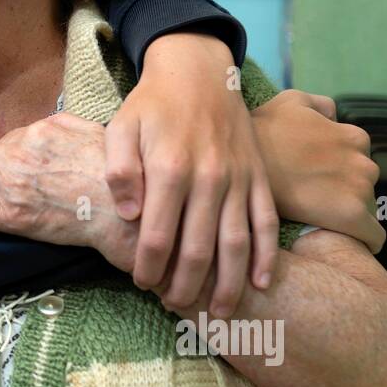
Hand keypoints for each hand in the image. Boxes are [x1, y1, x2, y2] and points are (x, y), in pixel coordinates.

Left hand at [0, 113, 140, 279]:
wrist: (123, 209)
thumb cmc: (116, 174)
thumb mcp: (93, 133)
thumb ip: (66, 125)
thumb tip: (50, 125)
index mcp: (39, 133)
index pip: (9, 139)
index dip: (1, 151)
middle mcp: (20, 155)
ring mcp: (12, 187)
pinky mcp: (12, 217)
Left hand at [105, 33, 277, 318]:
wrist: (198, 71)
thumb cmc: (152, 105)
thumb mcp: (120, 128)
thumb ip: (119, 171)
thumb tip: (130, 215)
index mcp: (170, 169)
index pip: (158, 236)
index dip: (149, 268)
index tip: (142, 284)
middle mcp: (209, 178)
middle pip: (198, 250)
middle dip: (185, 286)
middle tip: (174, 305)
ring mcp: (239, 180)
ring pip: (237, 244)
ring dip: (228, 285)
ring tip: (219, 314)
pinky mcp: (259, 177)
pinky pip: (267, 223)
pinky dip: (267, 256)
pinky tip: (261, 284)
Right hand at [251, 90, 385, 252]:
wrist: (242, 169)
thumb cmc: (263, 133)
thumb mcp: (291, 101)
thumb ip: (320, 106)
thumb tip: (333, 117)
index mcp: (353, 137)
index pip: (358, 159)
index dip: (337, 170)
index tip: (316, 179)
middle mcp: (363, 162)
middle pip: (363, 185)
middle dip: (343, 191)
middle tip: (312, 198)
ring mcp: (359, 190)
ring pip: (365, 209)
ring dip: (347, 213)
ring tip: (319, 218)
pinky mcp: (352, 217)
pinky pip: (373, 236)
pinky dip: (366, 240)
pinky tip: (352, 244)